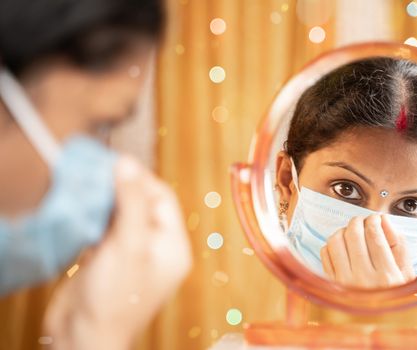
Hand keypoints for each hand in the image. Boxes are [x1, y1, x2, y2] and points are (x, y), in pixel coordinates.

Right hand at [43, 157, 191, 349]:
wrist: (82, 338)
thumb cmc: (114, 298)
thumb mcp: (128, 245)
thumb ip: (132, 203)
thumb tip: (127, 164)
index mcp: (173, 246)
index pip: (163, 198)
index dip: (141, 179)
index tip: (116, 163)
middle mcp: (156, 247)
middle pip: (143, 204)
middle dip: (121, 188)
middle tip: (98, 172)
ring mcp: (133, 252)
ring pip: (123, 214)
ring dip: (106, 200)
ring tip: (87, 185)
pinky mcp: (110, 257)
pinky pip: (107, 227)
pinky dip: (96, 216)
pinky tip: (82, 208)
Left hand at [320, 214, 413, 287]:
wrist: (378, 322)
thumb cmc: (394, 295)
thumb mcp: (407, 274)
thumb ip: (400, 246)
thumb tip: (384, 221)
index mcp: (387, 276)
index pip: (375, 235)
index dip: (374, 221)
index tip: (376, 219)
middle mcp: (363, 279)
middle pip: (353, 234)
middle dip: (358, 221)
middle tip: (363, 221)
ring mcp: (344, 282)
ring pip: (335, 241)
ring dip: (343, 231)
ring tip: (351, 233)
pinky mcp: (330, 283)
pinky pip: (325, 253)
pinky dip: (332, 244)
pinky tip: (342, 247)